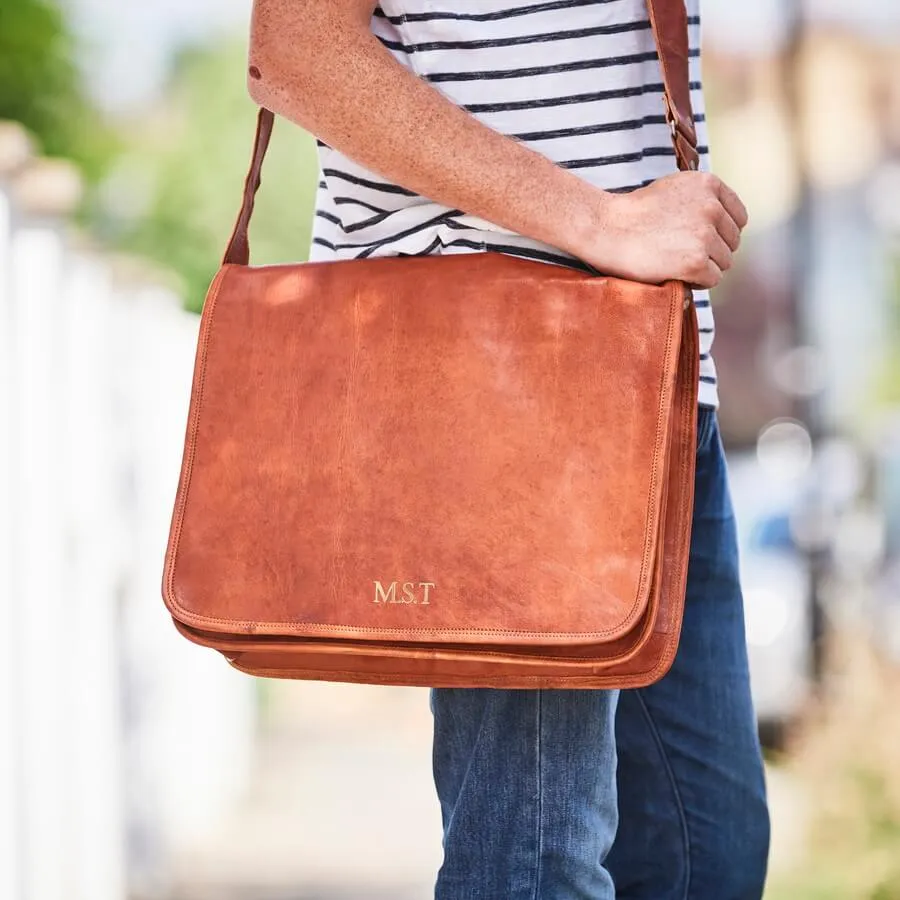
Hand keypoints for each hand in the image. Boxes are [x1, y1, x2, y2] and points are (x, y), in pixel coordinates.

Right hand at [578, 172, 748, 288]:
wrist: (605, 228)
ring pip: (724, 262)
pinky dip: (697, 282)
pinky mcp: (695, 261)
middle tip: (681, 253)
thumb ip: (702, 199)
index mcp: (709, 184)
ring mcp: (705, 235)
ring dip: (704, 267)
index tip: (700, 239)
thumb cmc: (633, 213)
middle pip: (732, 242)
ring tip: (676, 262)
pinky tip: (675, 273)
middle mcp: (712, 207)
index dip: (721, 233)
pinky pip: (712, 279)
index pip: (738, 217)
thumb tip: (723, 222)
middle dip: (712, 251)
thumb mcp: (674, 189)